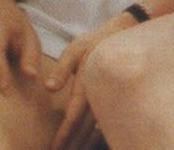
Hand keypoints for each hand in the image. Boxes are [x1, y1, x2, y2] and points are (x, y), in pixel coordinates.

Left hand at [47, 17, 129, 149]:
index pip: (73, 117)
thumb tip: (49, 88)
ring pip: (95, 127)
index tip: (55, 147)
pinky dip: (95, 134)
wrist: (123, 35)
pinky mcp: (113, 98)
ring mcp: (108, 98)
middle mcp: (99, 96)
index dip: (64, 134)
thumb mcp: (76, 48)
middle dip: (73, 143)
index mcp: (87, 85)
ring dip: (84, 141)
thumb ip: (63, 68)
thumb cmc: (96, 41)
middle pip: (84, 128)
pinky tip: (90, 141)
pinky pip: (104, 121)